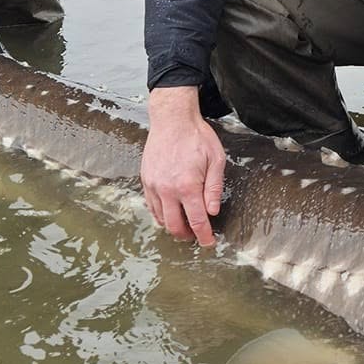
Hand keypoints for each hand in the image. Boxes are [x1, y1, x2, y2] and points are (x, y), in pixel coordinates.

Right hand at [142, 87, 227, 244]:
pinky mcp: (146, 180)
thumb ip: (214, 188)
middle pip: (174, 226)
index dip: (204, 237)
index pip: (197, 221)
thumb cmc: (197, 137)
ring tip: (185, 224)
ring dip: (173, 226)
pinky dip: (161, 214)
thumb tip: (213, 212)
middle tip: (197, 235)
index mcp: (187, 186)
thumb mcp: (216, 160)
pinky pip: (151, 206)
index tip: (209, 243)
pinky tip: (171, 211)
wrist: (172, 119)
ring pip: (160, 218)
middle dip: (187, 236)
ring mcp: (154, 185)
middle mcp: (167, 189)